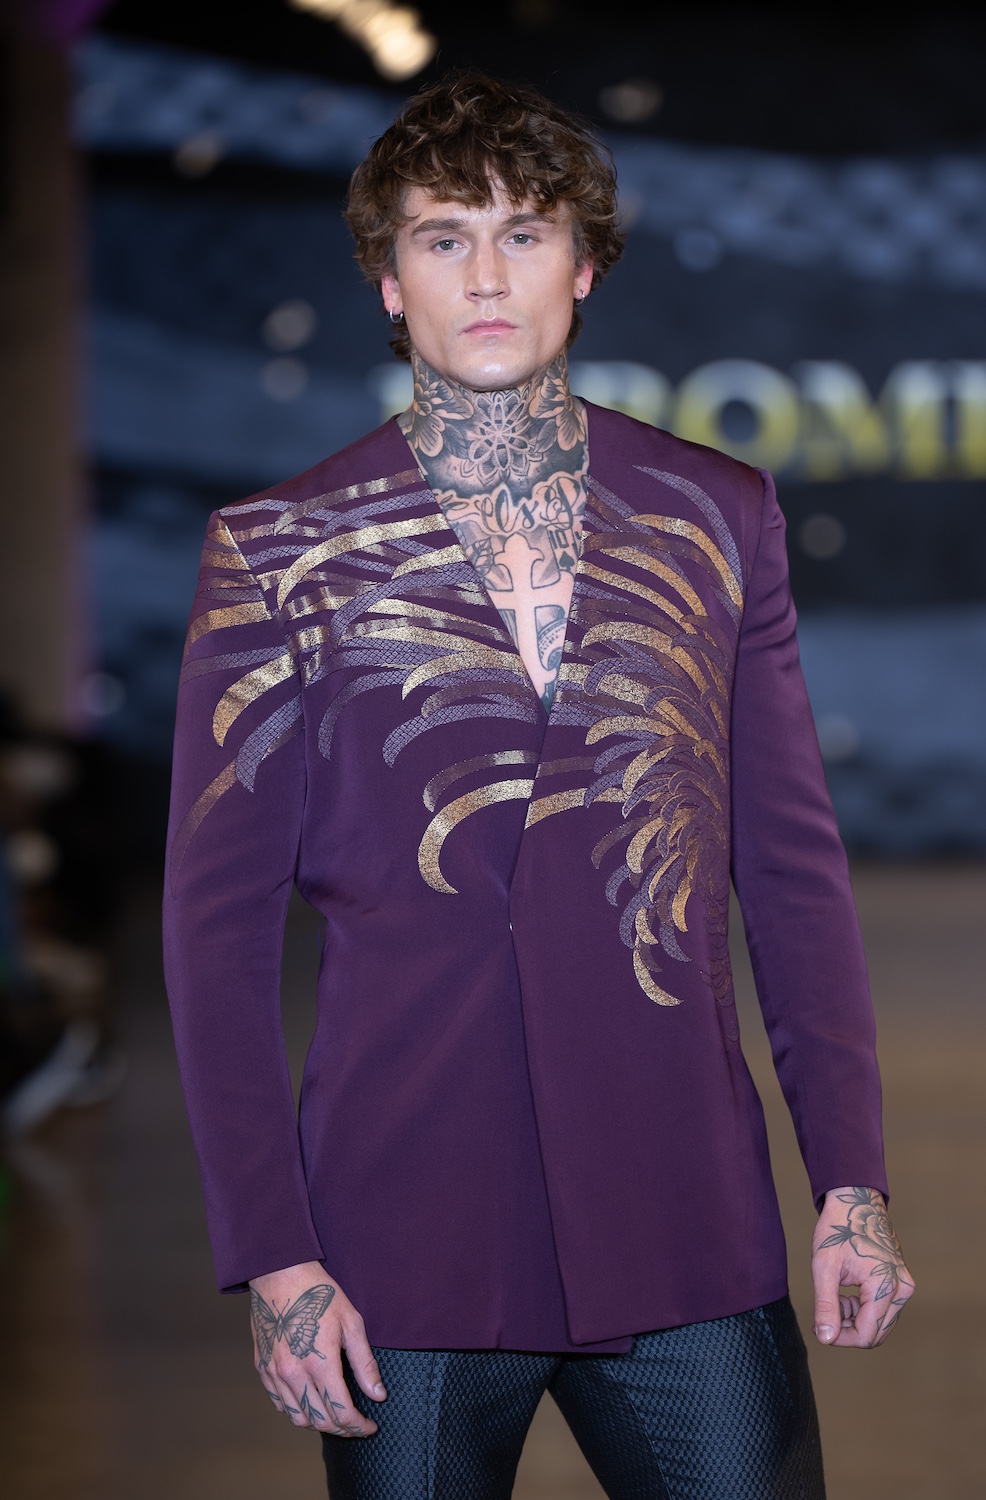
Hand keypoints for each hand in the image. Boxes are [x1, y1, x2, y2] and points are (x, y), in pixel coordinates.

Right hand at [248, 1261, 385, 1435]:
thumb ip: (364, 1363)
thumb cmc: (320, 1294)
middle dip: (342, 1429)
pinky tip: (310, 1403)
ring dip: (319, 1424)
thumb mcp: (351, 1322)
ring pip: (297, 1417)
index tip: (371, 1426)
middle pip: (320, 1421)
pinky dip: (297, 1411)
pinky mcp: (263, 1368)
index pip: (342, 1412)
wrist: (279, 1273)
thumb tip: (378, 1395)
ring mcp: (275, 1373)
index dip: (359, 1426)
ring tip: (335, 1417)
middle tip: (357, 1425)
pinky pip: (280, 1403)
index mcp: (320, 1363)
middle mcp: (294, 1374)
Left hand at [811, 1186, 914, 1348]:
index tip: (820, 1326)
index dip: (841, 1338)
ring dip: (856, 1320)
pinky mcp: (902, 1282)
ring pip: (880, 1325)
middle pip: (876, 1334)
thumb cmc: (838, 1228)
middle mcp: (902, 1289)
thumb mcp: (825, 1266)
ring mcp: (905, 1285)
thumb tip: (825, 1338)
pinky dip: (865, 1310)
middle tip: (826, 1311)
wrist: (855, 1200)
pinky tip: (848, 1294)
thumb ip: (826, 1305)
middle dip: (848, 1329)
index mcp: (884, 1285)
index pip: (866, 1335)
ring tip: (836, 1298)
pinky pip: (885, 1311)